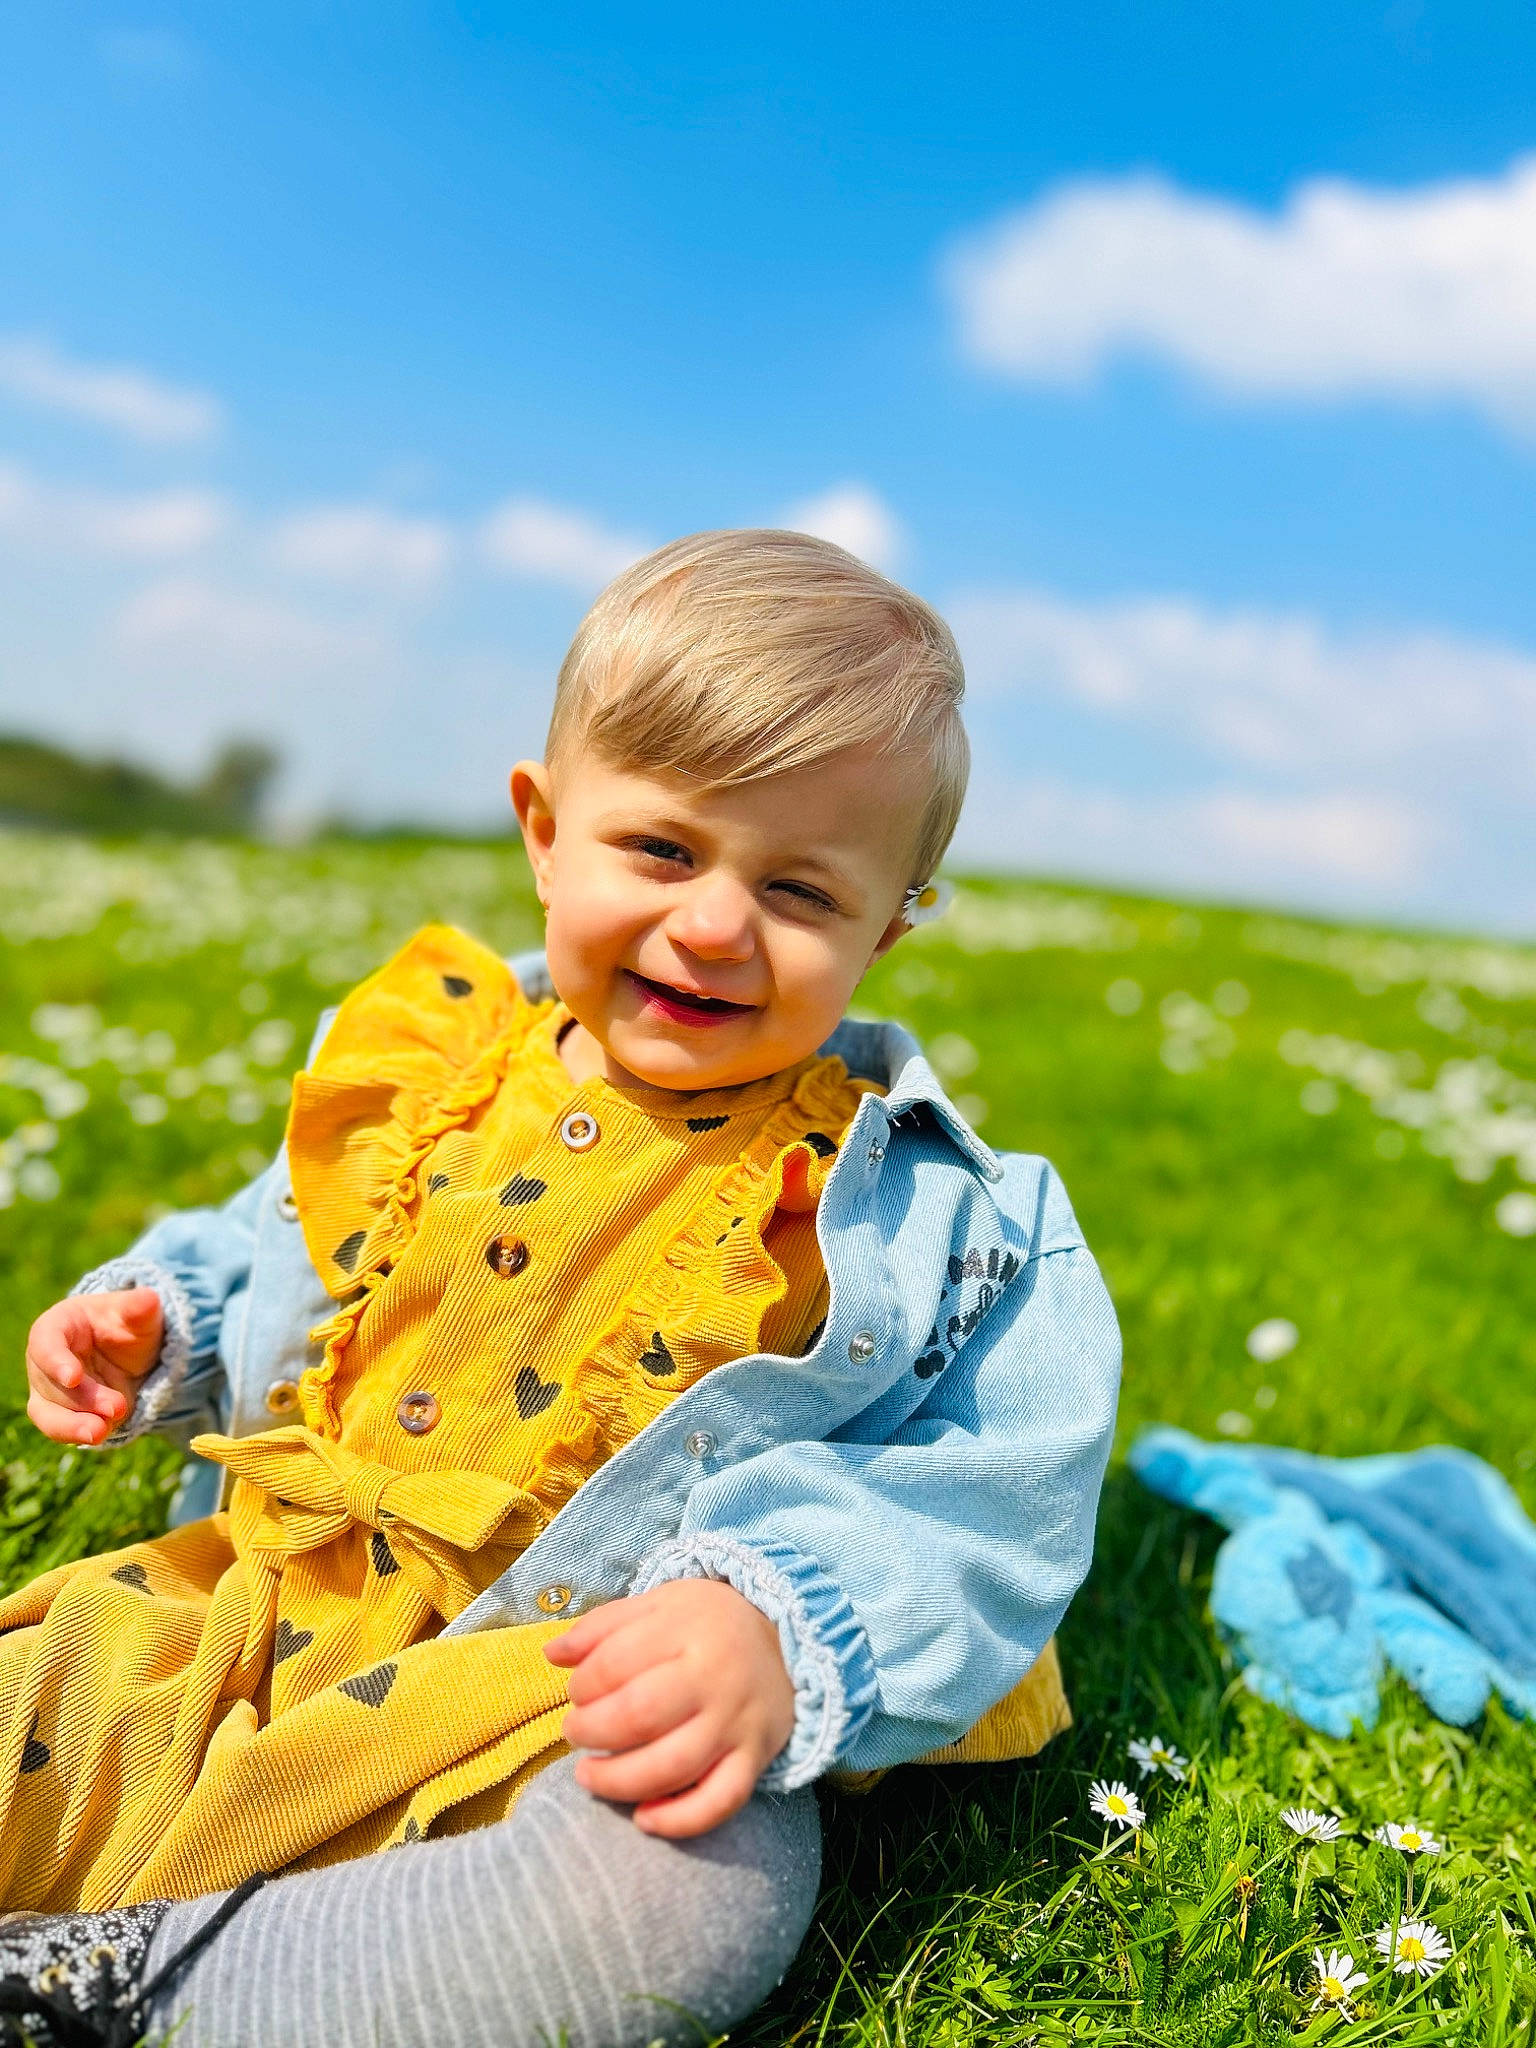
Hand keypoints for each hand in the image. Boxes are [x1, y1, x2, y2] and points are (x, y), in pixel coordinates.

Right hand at [25, 1288, 163, 1445]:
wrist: (131, 1354)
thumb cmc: (126, 1326)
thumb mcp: (139, 1314)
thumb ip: (139, 1308)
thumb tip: (148, 1297)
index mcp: (58, 1325)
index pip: (46, 1342)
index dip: (56, 1360)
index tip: (74, 1377)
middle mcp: (44, 1359)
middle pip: (51, 1383)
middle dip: (83, 1399)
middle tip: (117, 1407)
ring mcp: (48, 1388)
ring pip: (48, 1411)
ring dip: (72, 1424)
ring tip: (101, 1432)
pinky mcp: (58, 1412)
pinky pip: (58, 1427)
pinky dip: (76, 1433)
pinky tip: (101, 1435)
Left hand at [544, 1578, 794, 1836]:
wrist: (787, 1639)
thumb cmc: (708, 1624)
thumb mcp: (658, 1604)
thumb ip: (601, 1627)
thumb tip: (551, 1654)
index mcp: (686, 1628)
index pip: (615, 1663)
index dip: (582, 1685)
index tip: (577, 1692)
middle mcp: (714, 1678)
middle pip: (639, 1716)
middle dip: (591, 1732)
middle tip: (575, 1733)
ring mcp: (736, 1722)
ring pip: (673, 1766)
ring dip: (618, 1781)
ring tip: (589, 1776)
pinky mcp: (755, 1759)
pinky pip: (721, 1801)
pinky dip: (680, 1820)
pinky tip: (644, 1819)